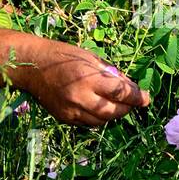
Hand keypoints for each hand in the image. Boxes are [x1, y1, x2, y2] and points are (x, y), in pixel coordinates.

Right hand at [0, 24, 150, 126]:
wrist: (31, 66)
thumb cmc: (63, 56)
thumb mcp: (90, 58)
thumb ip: (110, 74)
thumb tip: (130, 87)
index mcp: (88, 78)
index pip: (121, 93)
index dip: (137, 97)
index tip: (147, 98)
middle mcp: (80, 98)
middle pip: (114, 112)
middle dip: (127, 108)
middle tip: (133, 101)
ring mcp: (71, 111)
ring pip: (103, 121)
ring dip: (114, 114)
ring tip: (116, 103)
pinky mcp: (65, 119)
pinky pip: (89, 123)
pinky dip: (98, 117)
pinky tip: (98, 106)